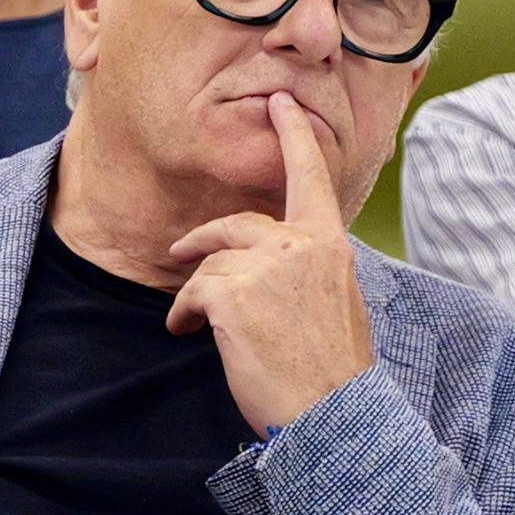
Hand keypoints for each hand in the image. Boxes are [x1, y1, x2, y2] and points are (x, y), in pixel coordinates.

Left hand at [165, 95, 378, 432]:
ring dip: (195, 294)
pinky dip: (183, 312)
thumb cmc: (330, 368)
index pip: (309, 178)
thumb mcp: (334, 302)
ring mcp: (267, 267)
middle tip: (180, 254)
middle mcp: (301, 245)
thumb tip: (273, 263)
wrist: (331, 412)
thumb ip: (306, 268)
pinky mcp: (232, 294)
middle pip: (236, 225)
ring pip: (211, 263)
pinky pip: (192, 291)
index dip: (292, 136)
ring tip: (194, 325)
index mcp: (330, 244)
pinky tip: (188, 332)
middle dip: (203, 242)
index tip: (278, 103)